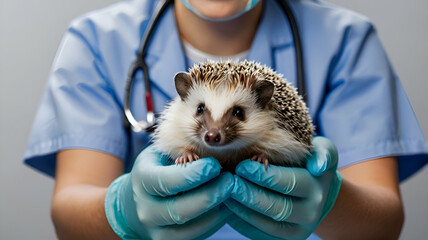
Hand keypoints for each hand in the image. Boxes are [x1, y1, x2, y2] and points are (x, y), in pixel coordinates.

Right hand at [105, 145, 233, 239]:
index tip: (214, 165)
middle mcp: (146, 210)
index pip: (168, 181)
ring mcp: (157, 231)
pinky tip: (227, 205)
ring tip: (231, 193)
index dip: (194, 175)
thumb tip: (215, 154)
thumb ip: (185, 153)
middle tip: (230, 181)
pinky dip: (216, 221)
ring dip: (217, 210)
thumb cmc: (159, 167)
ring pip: (192, 227)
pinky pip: (199, 234)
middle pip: (180, 210)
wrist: (139, 200)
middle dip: (210, 195)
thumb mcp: (165, 153)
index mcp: (142, 180)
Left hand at [225, 136, 341, 239]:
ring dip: (241, 209)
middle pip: (276, 207)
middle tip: (229, 182)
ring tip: (224, 193)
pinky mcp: (282, 239)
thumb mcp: (324, 151)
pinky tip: (228, 207)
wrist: (317, 191)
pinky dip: (240, 222)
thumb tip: (317, 166)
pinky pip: (258, 234)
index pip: (288, 184)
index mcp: (316, 190)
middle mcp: (309, 214)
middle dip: (249, 195)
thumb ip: (323, 152)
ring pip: (265, 224)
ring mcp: (296, 230)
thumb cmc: (311, 163)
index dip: (264, 176)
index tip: (242, 166)